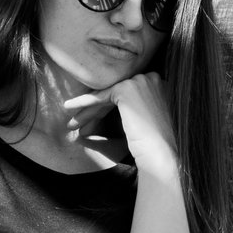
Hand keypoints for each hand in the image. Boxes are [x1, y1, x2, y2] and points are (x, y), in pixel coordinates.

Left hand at [62, 73, 178, 171]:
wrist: (162, 154)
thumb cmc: (157, 145)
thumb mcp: (147, 121)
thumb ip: (136, 109)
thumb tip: (115, 110)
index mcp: (160, 85)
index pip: (127, 95)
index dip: (108, 109)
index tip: (94, 122)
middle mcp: (152, 78)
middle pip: (115, 94)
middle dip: (96, 110)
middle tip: (81, 124)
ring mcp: (140, 81)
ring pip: (106, 95)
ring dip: (88, 111)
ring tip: (72, 124)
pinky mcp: (127, 89)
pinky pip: (100, 96)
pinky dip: (84, 103)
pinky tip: (70, 108)